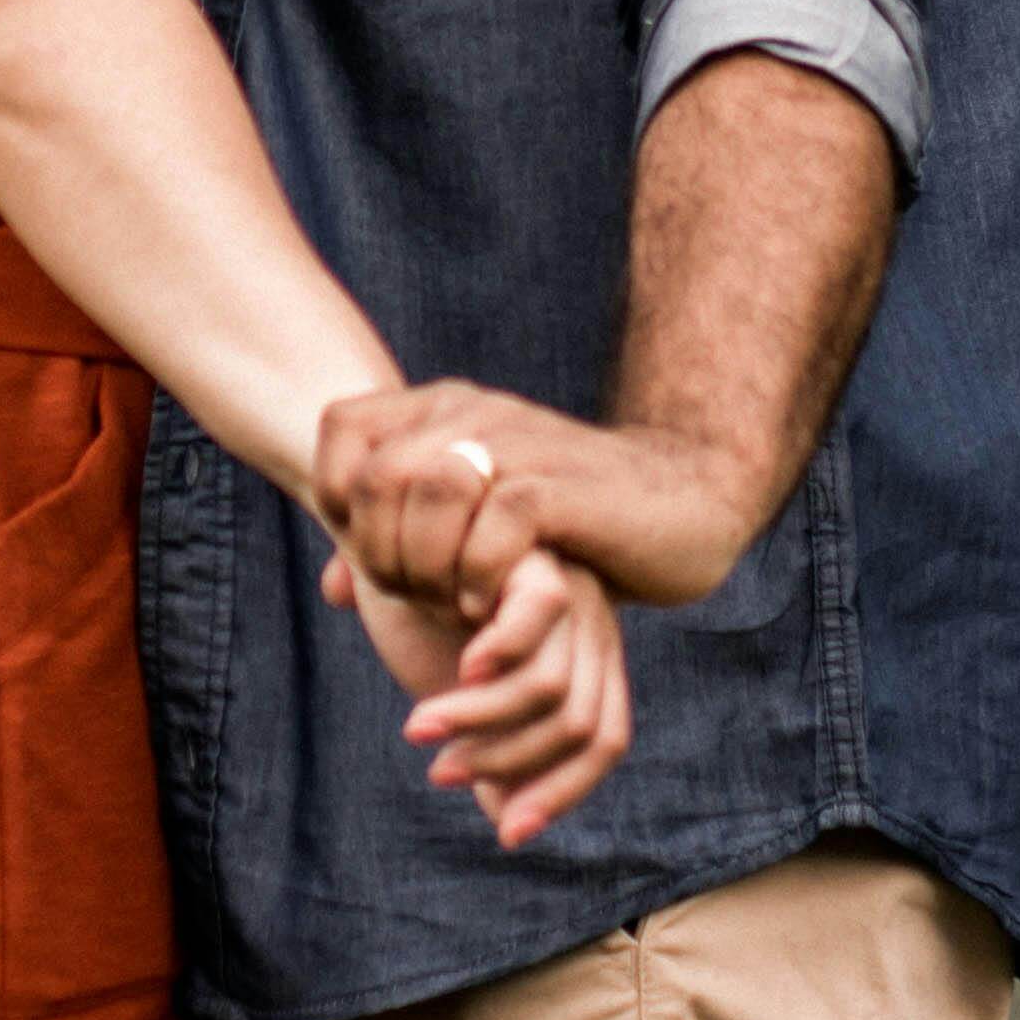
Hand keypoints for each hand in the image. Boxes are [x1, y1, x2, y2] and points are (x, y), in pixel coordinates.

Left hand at [315, 380, 761, 612]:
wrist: (688, 498)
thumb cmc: (574, 522)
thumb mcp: (477, 527)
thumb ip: (405, 546)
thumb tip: (332, 589)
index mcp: (444, 409)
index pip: (340, 430)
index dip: (338, 502)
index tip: (374, 556)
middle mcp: (474, 412)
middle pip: (375, 477)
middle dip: (380, 553)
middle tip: (414, 598)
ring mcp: (521, 444)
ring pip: (426, 491)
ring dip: (424, 565)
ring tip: (448, 604)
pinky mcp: (564, 489)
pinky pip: (494, 523)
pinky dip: (478, 576)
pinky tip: (487, 609)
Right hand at [325, 537, 632, 847]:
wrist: (388, 527)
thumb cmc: (424, 612)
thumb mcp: (459, 692)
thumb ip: (490, 743)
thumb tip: (505, 819)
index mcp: (588, 659)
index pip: (603, 742)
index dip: (560, 794)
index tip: (507, 834)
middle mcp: (595, 628)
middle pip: (585, 728)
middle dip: (509, 764)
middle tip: (442, 772)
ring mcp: (574, 591)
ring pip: (551, 690)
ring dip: (481, 722)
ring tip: (419, 728)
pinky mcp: (537, 554)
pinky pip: (535, 621)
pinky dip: (495, 660)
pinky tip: (454, 669)